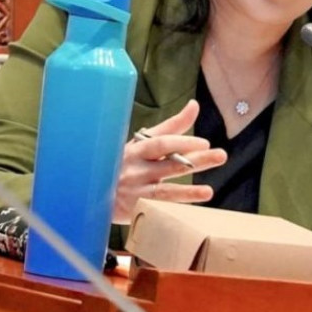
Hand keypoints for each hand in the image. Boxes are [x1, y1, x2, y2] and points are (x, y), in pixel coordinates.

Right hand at [112, 100, 227, 224]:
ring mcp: (135, 188)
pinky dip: (180, 200)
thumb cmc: (123, 162)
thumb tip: (194, 105)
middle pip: (169, 163)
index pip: (161, 143)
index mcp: (137, 148)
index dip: (182, 142)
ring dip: (190, 187)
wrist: (90, 190)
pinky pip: (160, 204)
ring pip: (166, 186)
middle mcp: (135, 167)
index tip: (204, 142)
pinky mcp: (135, 207)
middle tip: (220, 155)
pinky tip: (200, 197)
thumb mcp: (142, 142)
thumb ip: (171, 126)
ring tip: (210, 190)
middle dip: (196, 159)